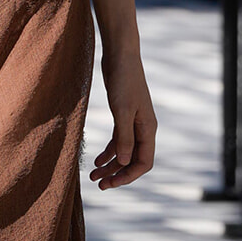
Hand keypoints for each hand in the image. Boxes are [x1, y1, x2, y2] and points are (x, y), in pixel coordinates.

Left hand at [90, 49, 155, 188]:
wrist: (120, 55)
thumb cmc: (122, 80)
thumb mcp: (122, 111)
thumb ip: (124, 137)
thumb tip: (125, 162)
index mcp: (148, 129)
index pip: (144, 162)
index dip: (128, 176)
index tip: (110, 183)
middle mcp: (143, 129)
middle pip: (134, 160)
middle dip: (118, 174)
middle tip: (99, 185)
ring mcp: (134, 123)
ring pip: (125, 152)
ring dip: (111, 165)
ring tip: (93, 175)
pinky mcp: (123, 116)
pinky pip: (119, 141)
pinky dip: (109, 152)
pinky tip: (97, 160)